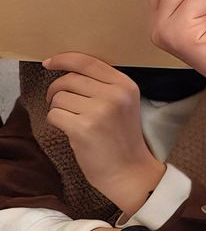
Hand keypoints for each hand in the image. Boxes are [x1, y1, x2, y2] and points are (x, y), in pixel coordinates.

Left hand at [43, 53, 163, 214]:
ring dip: (58, 109)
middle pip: (69, 79)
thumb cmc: (121, 138)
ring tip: (72, 120)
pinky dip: (56, 123)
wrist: (130, 170)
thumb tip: (65, 70)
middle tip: (58, 102)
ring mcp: (100, 112)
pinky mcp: (84, 128)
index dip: (63, 59)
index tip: (49, 63)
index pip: (87, 62)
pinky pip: (54, 115)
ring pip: (59, 97)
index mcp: (126, 85)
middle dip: (56, 90)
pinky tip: (71, 131)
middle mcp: (115, 95)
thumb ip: (103, 85)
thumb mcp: (123, 104)